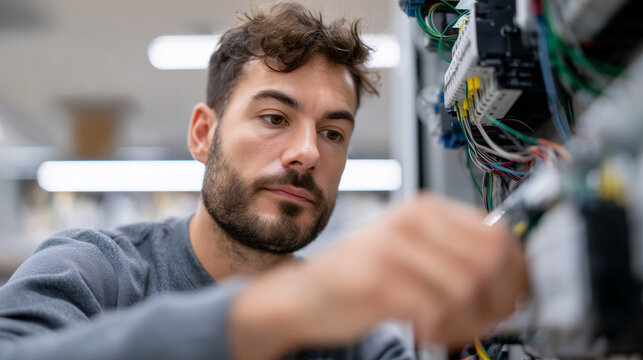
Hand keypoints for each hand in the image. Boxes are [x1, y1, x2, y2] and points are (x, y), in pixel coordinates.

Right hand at [229, 192, 528, 358]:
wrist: (303, 295)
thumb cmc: (359, 274)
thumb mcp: (409, 248)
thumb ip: (455, 252)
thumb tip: (515, 274)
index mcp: (424, 209)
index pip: (497, 235)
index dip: (516, 274)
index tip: (513, 298)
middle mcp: (410, 222)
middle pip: (489, 262)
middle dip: (497, 301)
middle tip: (486, 320)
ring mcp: (392, 250)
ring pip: (467, 289)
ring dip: (468, 321)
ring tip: (450, 329)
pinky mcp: (377, 283)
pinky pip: (436, 311)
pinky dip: (441, 331)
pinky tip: (427, 332)